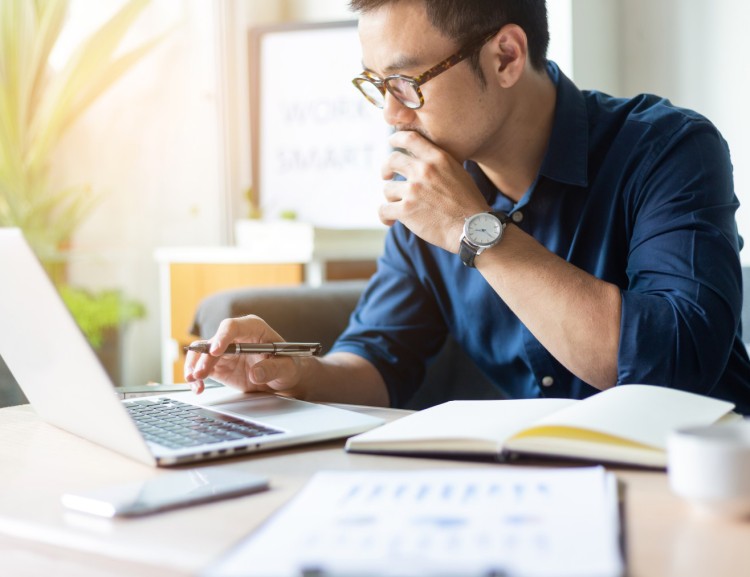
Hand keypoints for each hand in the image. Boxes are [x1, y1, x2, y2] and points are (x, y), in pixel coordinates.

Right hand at [184, 315, 304, 395]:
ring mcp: (224, 351)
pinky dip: (196, 378)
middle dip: (204, 357)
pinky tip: (197, 388)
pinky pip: (202, 368)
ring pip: (202, 353)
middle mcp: (235, 336)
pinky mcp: (218, 365)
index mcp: (253, 328)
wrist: (283, 378)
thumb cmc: (287, 366)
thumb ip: (274, 369)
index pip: (232, 327)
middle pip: (213, 341)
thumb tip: (256, 373)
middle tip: (201, 373)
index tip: (216, 351)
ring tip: (194, 381)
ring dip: (195, 366)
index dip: (222, 337)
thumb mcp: (287, 368)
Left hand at [380, 130, 489, 251]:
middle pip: (392, 160)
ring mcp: (413, 190)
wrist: (472, 228)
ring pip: (388, 189)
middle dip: (386, 168)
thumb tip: (424, 160)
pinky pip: (383, 209)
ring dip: (391, 198)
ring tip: (400, 207)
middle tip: (386, 176)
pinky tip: (390, 220)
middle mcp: (424, 171)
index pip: (410, 138)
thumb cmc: (469, 204)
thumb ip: (440, 164)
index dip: (396, 138)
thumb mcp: (459, 173)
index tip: (391, 142)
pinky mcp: (406, 210)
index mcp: (438, 159)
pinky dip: (385, 216)